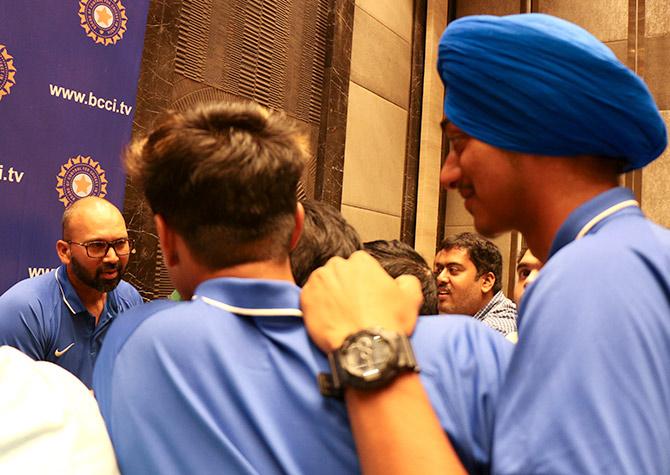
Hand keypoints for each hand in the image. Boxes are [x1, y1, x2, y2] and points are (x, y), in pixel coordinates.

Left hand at [301, 251, 422, 351]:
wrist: (366, 349)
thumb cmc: (387, 325)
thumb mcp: (411, 298)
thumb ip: (407, 281)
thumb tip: (403, 280)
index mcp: (361, 262)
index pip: (360, 265)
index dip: (364, 281)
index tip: (367, 294)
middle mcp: (337, 266)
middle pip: (340, 272)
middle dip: (345, 285)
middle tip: (354, 306)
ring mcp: (319, 281)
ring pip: (323, 283)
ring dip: (330, 294)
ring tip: (341, 314)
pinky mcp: (306, 298)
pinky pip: (309, 298)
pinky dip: (316, 306)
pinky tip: (330, 319)